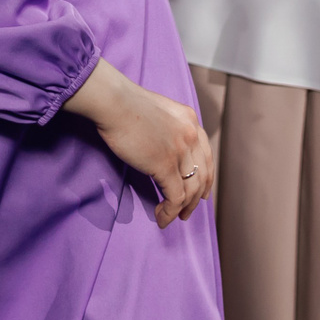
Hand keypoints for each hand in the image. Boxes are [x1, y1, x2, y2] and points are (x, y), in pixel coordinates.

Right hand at [63, 59, 213, 227]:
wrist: (114, 101)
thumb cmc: (124, 103)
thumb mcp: (157, 110)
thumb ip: (166, 126)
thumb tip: (161, 146)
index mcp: (189, 119)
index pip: (206, 154)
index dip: (206, 177)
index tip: (201, 192)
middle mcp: (191, 134)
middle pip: (203, 174)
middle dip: (197, 198)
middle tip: (187, 211)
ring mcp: (180, 150)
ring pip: (191, 189)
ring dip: (183, 208)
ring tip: (172, 217)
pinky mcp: (165, 165)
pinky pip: (175, 197)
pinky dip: (170, 212)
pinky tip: (161, 217)